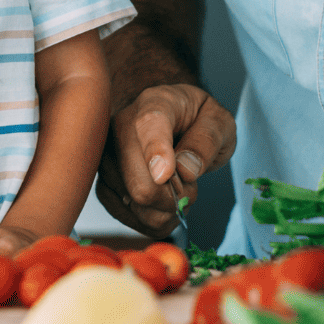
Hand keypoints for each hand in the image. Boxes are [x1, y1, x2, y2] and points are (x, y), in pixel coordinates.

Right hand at [95, 83, 235, 237]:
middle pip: (139, 182)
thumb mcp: (219, 121)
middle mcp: (120, 127)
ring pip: (134, 204)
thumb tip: (186, 169)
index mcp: (155, 103)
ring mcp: (107, 156)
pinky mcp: (104, 181)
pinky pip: (126, 215)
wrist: (174, 119)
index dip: (155, 153)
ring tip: (176, 189)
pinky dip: (151, 219)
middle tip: (190, 185)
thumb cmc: (197, 118)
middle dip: (174, 197)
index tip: (164, 175)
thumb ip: (207, 140)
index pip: (149, 126)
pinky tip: (163, 205)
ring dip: (164, 209)